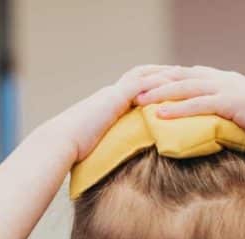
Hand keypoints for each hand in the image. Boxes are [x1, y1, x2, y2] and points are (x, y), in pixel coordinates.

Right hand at [50, 64, 187, 163]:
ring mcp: (112, 94)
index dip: (151, 81)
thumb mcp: (96, 145)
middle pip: (140, 73)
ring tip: (185, 75)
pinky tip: (175, 84)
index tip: (169, 83)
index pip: (133, 85)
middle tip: (183, 72)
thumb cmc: (73, 150)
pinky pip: (141, 85)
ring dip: (164, 73)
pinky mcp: (114, 98)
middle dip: (161, 71)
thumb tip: (117, 160)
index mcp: (107, 103)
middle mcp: (110, 94)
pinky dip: (158, 82)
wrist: (60, 143)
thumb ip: (109, 145)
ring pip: (143, 74)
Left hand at [132, 65, 244, 145]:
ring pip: (184, 87)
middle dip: (155, 81)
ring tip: (138, 99)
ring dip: (159, 92)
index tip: (146, 83)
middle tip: (132, 88)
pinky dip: (176, 108)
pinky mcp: (228, 102)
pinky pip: (196, 104)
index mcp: (222, 79)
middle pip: (180, 76)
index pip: (188, 74)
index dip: (166, 77)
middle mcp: (221, 79)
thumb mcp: (243, 108)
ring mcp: (224, 88)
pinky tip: (160, 114)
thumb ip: (226, 108)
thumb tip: (213, 119)